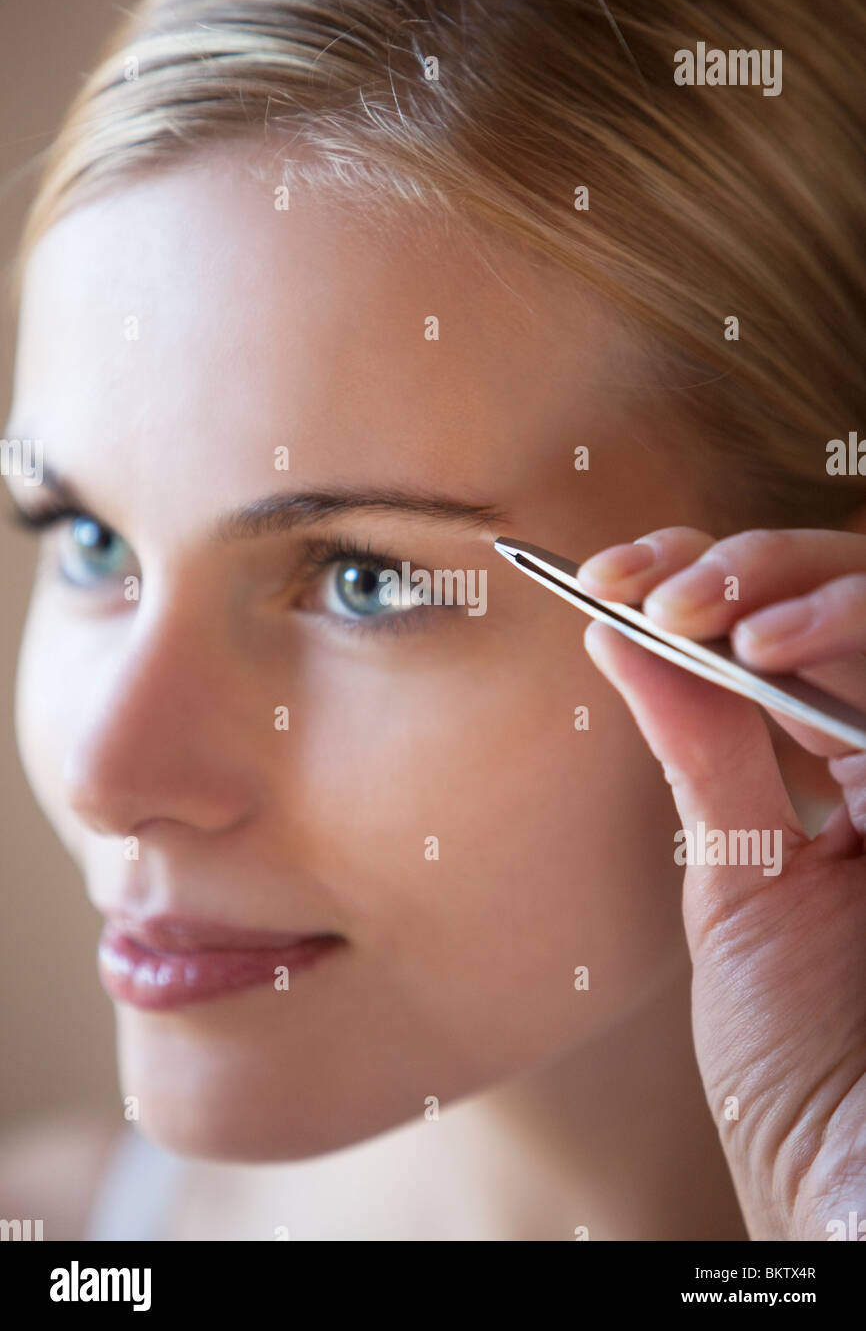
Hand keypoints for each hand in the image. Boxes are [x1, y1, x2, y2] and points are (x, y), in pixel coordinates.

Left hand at [578, 526, 865, 1241]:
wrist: (851, 1172)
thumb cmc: (798, 1055)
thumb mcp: (739, 883)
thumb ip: (704, 750)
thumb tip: (618, 633)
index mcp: (849, 772)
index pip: (785, 633)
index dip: (704, 582)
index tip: (605, 581)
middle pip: (851, 599)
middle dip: (748, 567)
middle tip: (654, 586)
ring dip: (803, 585)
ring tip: (708, 612)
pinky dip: (855, 630)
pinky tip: (772, 645)